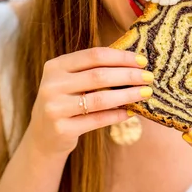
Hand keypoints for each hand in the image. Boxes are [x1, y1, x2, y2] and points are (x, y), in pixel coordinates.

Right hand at [27, 47, 152, 157]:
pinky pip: (97, 120)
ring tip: (145, 93)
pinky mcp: (61, 129)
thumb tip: (133, 62)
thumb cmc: (66, 101)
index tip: (142, 60)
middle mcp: (52, 85)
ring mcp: (54, 108)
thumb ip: (93, 70)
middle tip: (149, 77)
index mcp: (56, 66)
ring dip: (127, 95)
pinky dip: (116, 115)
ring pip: (100, 99)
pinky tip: (130, 112)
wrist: (43, 136)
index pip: (94, 55)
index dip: (121, 57)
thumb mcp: (71, 80)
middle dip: (129, 76)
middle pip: (99, 75)